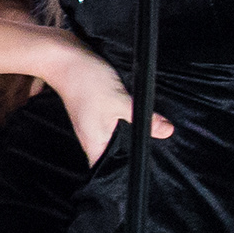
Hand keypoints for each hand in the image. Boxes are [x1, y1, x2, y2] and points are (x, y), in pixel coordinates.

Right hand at [38, 37, 171, 165]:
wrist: (67, 58)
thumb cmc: (87, 82)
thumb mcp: (120, 101)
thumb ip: (143, 119)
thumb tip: (166, 131)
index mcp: (94, 143)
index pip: (108, 171)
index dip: (123, 174)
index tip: (142, 170)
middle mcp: (91, 138)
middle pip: (114, 155)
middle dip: (132, 152)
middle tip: (152, 150)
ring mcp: (92, 125)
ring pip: (115, 138)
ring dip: (129, 134)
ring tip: (146, 132)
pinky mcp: (95, 112)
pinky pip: (112, 123)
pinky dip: (123, 121)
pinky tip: (132, 115)